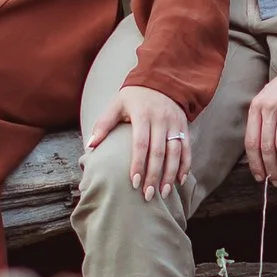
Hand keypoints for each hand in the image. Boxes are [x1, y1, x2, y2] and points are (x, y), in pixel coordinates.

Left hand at [86, 79, 193, 202]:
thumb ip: (103, 124)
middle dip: (154, 176)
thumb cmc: (134, 96)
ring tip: (164, 193)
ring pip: (175, 153)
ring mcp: (175, 124)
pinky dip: (185, 166)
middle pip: (159, 152)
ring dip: (170, 175)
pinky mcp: (184, 127)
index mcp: (143, 115)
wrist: (162, 80)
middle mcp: (161, 120)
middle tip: (148, 195)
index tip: (133, 183)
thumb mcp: (116, 104)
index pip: (141, 144)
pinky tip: (179, 181)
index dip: (138, 164)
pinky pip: (186, 149)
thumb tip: (90, 145)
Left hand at [245, 37, 276, 183]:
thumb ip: (268, 116)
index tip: (260, 177)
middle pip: (265, 146)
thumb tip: (267, 146)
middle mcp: (268, 105)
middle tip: (276, 183)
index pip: (251, 141)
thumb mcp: (274, 95)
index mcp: (258, 104)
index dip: (254, 163)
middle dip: (269, 169)